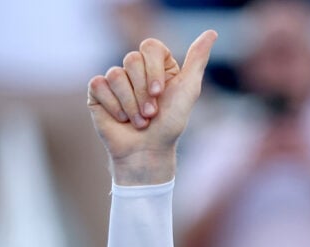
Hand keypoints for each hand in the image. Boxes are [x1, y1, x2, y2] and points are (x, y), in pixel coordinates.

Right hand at [87, 30, 216, 184]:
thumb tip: (211, 33)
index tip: (160, 93)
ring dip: (131, 104)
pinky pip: (99, 85)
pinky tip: (121, 119)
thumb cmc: (170, 124)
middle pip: (132, 60)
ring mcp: (116, 79)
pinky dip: (114, 106)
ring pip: (116, 74)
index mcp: (158, 65)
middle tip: (152, 113)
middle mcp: (136, 69)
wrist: (148, 151)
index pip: (150, 47)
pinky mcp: (98, 91)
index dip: (154, 71)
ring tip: (140, 121)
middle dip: (143, 92)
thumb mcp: (189, 90)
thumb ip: (197, 60)